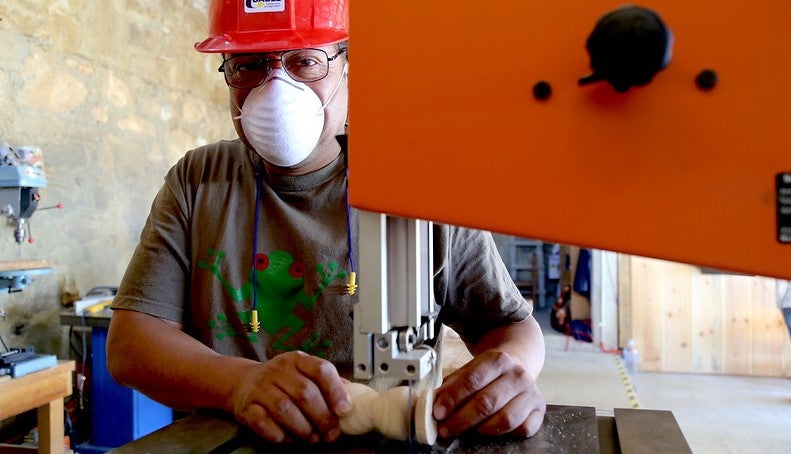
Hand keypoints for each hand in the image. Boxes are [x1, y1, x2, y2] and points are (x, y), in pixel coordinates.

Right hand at [229, 351, 351, 443]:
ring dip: (303, 428)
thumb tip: (352, 400)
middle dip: (322, 417)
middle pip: (305, 393)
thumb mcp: (304, 374)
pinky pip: (263, 422)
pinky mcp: (247, 406)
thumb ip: (327, 384)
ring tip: (312, 438)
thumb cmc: (282, 381)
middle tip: (331, 433)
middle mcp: (278, 370)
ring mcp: (260, 387)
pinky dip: (279, 434)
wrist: (244, 382)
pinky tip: (288, 438)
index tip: (345, 410)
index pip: (321, 370)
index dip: (336, 391)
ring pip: (284, 409)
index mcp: (297, 360)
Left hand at [432, 349, 545, 437]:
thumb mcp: (471, 369)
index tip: (438, 412)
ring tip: (465, 431)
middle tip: (446, 428)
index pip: (472, 380)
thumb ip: (453, 384)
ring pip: (505, 419)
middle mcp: (517, 375)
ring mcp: (531, 393)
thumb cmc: (491, 371)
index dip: (452, 398)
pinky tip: (489, 431)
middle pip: (487, 402)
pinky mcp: (539, 410)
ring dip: (480, 430)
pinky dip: (504, 434)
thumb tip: (435, 401)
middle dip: (461, 419)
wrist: (518, 364)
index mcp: (498, 360)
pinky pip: (522, 429)